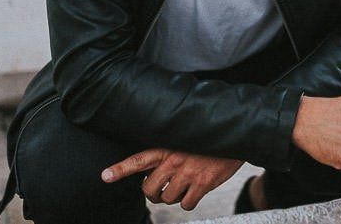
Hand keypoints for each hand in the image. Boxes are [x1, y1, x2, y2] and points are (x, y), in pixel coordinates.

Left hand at [101, 148, 242, 210]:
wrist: (235, 136)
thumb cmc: (207, 139)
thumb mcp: (184, 137)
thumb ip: (168, 152)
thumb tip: (154, 173)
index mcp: (167, 146)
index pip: (138, 159)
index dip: (120, 169)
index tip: (105, 176)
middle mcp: (174, 160)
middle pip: (149, 189)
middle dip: (152, 193)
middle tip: (160, 189)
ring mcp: (188, 172)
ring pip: (167, 198)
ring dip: (173, 196)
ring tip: (182, 185)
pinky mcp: (203, 183)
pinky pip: (187, 204)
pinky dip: (189, 202)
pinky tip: (194, 191)